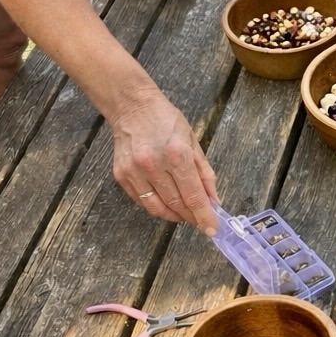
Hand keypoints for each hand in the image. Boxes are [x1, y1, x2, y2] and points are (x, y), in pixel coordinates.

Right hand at [109, 88, 219, 234]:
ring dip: (174, 216)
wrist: (132, 107)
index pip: (193, 194)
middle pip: (176, 203)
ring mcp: (134, 171)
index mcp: (177, 153)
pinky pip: (142, 201)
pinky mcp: (121, 175)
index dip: (204, 216)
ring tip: (185, 215)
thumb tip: (213, 200)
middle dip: (191, 216)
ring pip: (157, 207)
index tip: (212, 230)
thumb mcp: (192, 141)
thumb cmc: (166, 121)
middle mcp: (154, 164)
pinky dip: (157, 207)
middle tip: (201, 221)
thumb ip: (204, 173)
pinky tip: (167, 204)